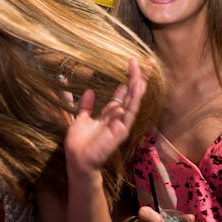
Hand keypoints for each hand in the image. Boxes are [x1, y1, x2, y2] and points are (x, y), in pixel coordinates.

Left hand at [64, 59, 145, 175]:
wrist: (77, 160)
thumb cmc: (79, 143)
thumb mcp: (80, 118)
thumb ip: (85, 105)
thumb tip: (88, 90)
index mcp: (109, 114)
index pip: (123, 93)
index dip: (128, 79)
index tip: (132, 64)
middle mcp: (118, 117)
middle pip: (131, 94)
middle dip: (138, 77)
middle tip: (144, 61)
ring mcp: (121, 123)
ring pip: (133, 101)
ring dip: (138, 84)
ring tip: (142, 69)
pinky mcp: (121, 130)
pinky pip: (130, 113)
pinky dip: (135, 99)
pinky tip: (138, 86)